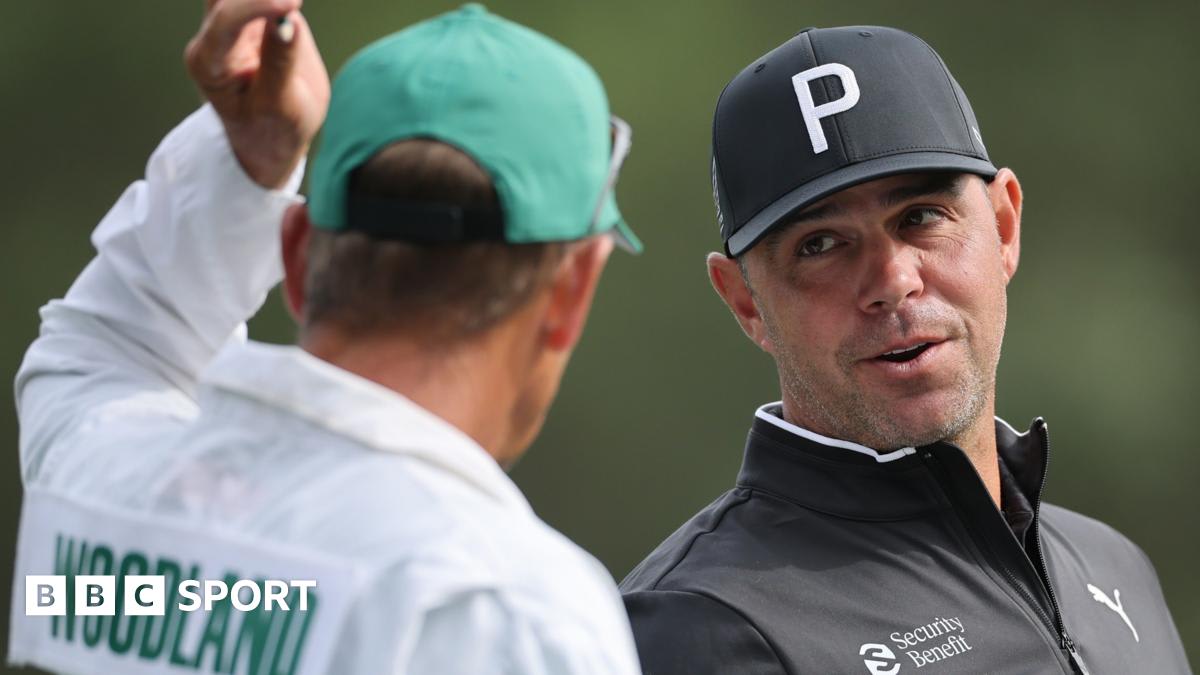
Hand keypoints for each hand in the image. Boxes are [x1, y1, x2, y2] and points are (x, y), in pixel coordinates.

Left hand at [184, 0, 329, 188]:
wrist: (271, 140)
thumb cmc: (272, 130)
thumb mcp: (280, 105)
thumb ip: (280, 62)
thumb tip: (288, 19)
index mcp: (208, 63)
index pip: (225, 21)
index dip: (257, 6)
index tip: (292, 5)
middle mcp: (211, 38)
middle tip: (291, 3)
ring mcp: (232, 26)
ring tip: (291, 6)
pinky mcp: (255, 20)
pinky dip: (275, 1)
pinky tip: (290, 5)